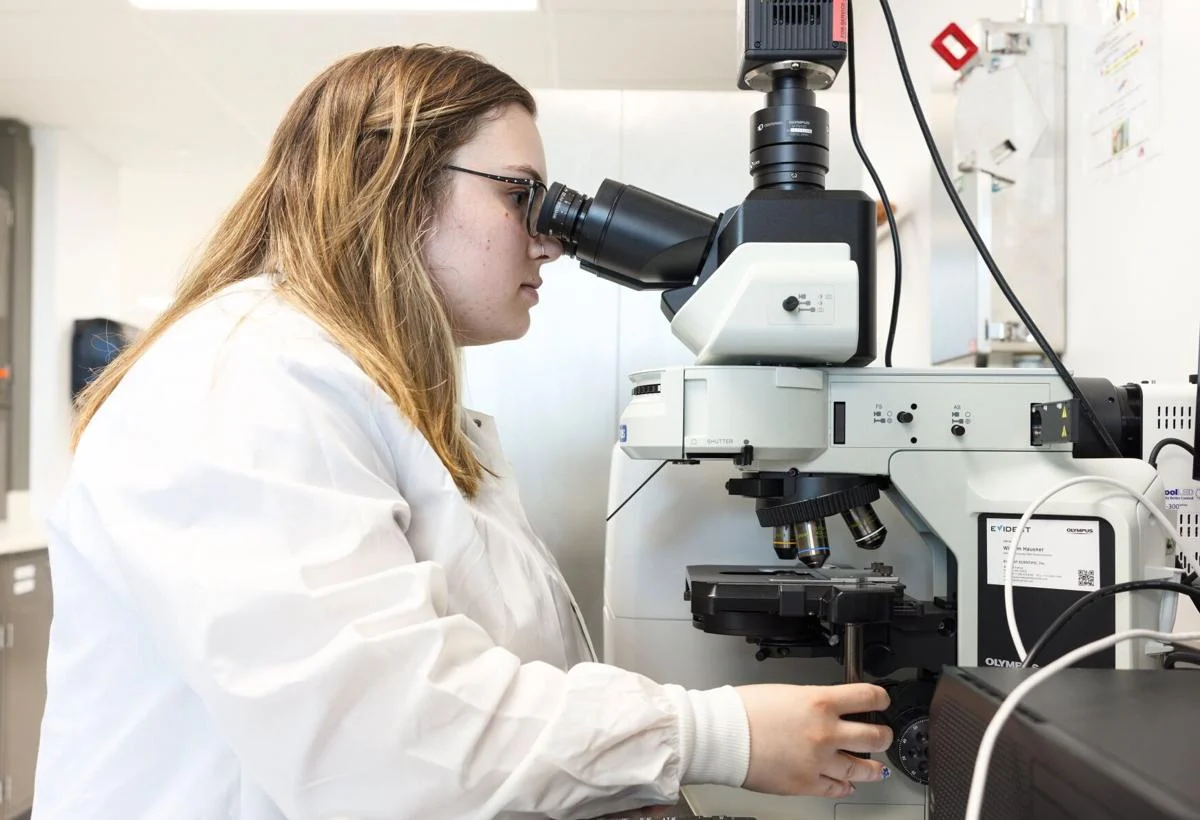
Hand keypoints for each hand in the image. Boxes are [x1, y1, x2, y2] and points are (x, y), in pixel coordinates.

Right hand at [735, 683, 892, 798]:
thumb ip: (812, 703)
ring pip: (862, 767)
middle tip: (882, 735)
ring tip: (876, 767)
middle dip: (883, 735)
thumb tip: (826, 710)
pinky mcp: (806, 784)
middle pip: (874, 736)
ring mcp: (819, 761)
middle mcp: (826, 732)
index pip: (867, 696)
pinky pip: (836, 788)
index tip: (882, 701)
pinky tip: (847, 784)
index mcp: (820, 702)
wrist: (721, 735)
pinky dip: (845, 786)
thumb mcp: (786, 693)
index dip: (880, 698)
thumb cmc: (743, 710)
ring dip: (872, 767)